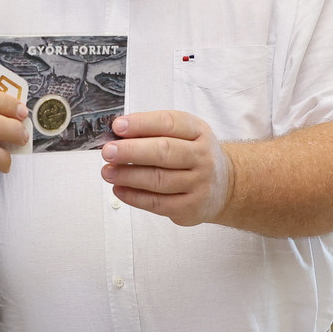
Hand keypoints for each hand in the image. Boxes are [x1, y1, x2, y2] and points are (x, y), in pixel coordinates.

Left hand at [99, 110, 233, 226]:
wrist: (224, 185)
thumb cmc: (194, 155)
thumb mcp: (184, 134)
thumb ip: (155, 131)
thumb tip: (118, 134)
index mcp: (198, 132)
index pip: (169, 123)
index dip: (141, 124)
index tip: (118, 126)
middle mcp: (202, 157)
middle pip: (164, 152)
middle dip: (132, 151)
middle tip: (108, 151)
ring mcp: (199, 184)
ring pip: (158, 180)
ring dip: (128, 176)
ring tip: (108, 171)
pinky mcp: (190, 207)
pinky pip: (158, 203)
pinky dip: (134, 197)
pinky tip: (119, 189)